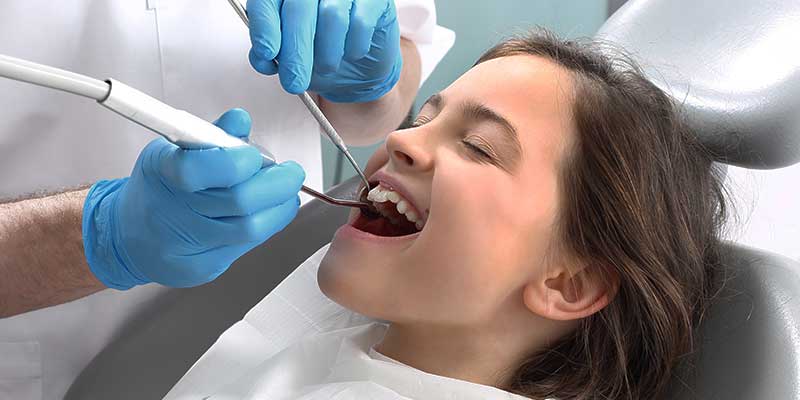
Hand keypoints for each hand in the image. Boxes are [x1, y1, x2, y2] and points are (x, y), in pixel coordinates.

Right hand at [82, 109, 304, 288]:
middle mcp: (171, 213)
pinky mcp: (202, 268)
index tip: (256, 155)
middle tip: (291, 172)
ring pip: (251, 228)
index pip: (202, 168)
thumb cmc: (160, 186)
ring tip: (284, 191)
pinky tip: (268, 211)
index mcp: (162, 173)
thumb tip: (240, 119)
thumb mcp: (176, 149)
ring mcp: (186, 246)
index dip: (239, 160)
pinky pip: (247, 246)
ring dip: (279, 206)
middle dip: (278, 184)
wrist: (131, 234)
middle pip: (239, 202)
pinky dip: (266, 225)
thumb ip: (212, 135)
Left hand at [247, 0, 401, 102]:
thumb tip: (261, 59)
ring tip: (326, 67)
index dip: (264, 25)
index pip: (267, 0)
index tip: (266, 52)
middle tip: (293, 81)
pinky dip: (354, 46)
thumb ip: (271, 54)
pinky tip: (352, 53)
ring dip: (326, 52)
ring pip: (331, 15)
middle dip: (295, 50)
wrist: (359, 66)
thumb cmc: (322, 53)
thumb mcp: (290, 58)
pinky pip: (361, 21)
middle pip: (298, 8)